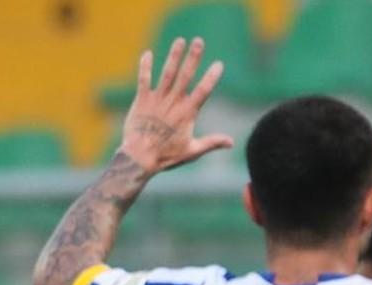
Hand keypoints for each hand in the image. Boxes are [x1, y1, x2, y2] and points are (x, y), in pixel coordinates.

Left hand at [119, 37, 232, 173]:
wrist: (140, 156)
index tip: (219, 64)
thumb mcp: (193, 151)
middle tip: (199, 41)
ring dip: (173, 56)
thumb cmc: (167, 156)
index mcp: (187, 113)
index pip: (203, 91)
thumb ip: (212, 142)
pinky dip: (145, 66)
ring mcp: (157, 100)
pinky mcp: (141, 100)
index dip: (211, 77)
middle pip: (185, 76)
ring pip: (166, 73)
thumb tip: (232, 142)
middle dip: (193, 57)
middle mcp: (173, 103)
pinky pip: (143, 79)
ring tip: (180, 41)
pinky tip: (147, 53)